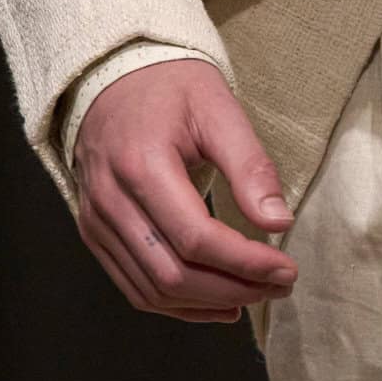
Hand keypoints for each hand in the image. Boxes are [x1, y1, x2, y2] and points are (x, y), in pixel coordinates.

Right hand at [72, 59, 297, 324]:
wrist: (111, 75)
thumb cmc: (169, 87)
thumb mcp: (218, 109)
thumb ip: (249, 165)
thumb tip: (279, 222)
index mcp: (140, 166)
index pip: (196, 239)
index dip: (246, 263)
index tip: (286, 269)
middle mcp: (110, 201)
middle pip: (173, 274)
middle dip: (234, 290)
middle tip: (280, 286)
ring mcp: (96, 221)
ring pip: (152, 289)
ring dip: (208, 304)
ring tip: (255, 296)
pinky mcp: (94, 232)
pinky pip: (134, 286)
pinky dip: (177, 305)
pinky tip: (216, 304)